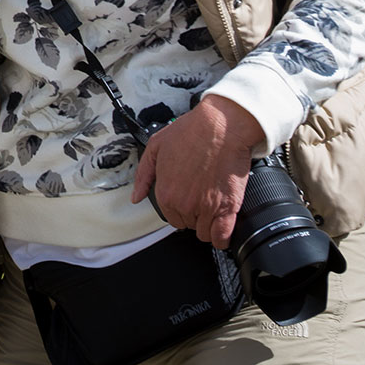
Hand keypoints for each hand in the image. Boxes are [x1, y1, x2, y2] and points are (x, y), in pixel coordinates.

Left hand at [130, 95, 264, 248]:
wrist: (221, 127)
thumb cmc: (190, 132)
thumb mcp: (155, 147)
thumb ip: (144, 175)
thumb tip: (136, 196)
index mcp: (165, 192)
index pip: (170, 217)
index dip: (179, 209)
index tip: (186, 201)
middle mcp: (183, 204)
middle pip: (187, 224)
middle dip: (193, 215)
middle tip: (201, 198)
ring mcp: (206, 208)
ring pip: (205, 233)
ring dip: (208, 224)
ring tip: (212, 209)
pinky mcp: (227, 208)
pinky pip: (222, 237)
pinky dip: (222, 237)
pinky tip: (222, 230)